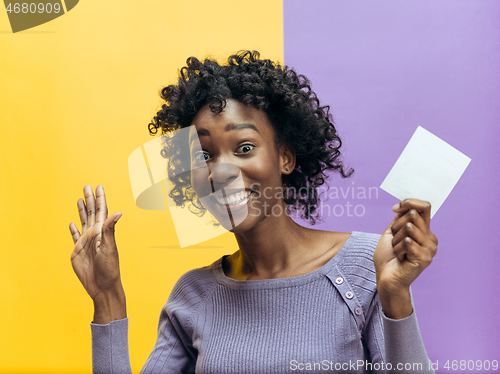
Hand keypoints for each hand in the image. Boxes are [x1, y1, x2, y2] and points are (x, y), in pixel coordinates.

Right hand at [69, 185, 123, 300]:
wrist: (102, 286)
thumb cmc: (109, 268)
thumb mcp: (109, 247)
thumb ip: (110, 229)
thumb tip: (118, 212)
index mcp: (103, 232)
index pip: (101, 211)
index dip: (100, 198)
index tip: (98, 186)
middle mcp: (94, 234)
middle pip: (91, 213)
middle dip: (89, 199)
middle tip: (87, 186)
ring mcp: (86, 242)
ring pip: (83, 221)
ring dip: (82, 210)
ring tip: (80, 199)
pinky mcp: (78, 251)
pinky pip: (75, 237)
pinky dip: (73, 229)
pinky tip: (72, 223)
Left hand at [373, 199, 437, 317]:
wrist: (385, 277)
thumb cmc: (388, 256)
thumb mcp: (392, 231)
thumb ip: (401, 217)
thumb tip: (407, 205)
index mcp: (424, 231)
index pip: (424, 206)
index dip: (409, 203)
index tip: (394, 209)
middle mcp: (431, 238)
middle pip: (412, 215)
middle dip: (396, 227)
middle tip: (395, 242)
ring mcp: (430, 249)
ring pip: (408, 227)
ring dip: (396, 240)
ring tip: (398, 252)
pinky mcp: (425, 258)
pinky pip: (407, 241)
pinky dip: (397, 249)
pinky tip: (400, 258)